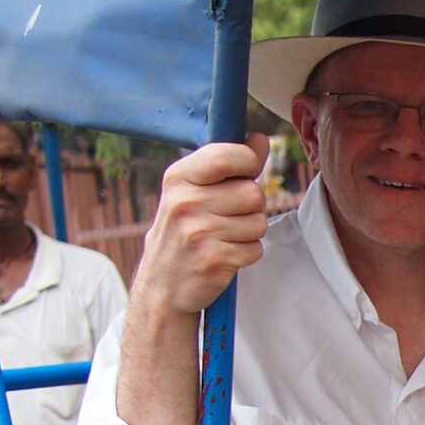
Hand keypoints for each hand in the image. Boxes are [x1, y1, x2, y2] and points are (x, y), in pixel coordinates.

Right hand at [130, 137, 272, 318]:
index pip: (228, 157)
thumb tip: (261, 140)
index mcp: (178, 177)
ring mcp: (199, 232)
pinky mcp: (214, 259)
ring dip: (250, 232)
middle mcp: (185, 202)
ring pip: (259, 222)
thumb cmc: (182, 231)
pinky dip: (247, 253)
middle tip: (229, 216)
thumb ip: (228, 164)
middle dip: (251, 206)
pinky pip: (256, 249)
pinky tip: (225, 255)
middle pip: (253, 193)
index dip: (248, 163)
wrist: (162, 284)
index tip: (244, 172)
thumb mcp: (193, 190)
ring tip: (225, 236)